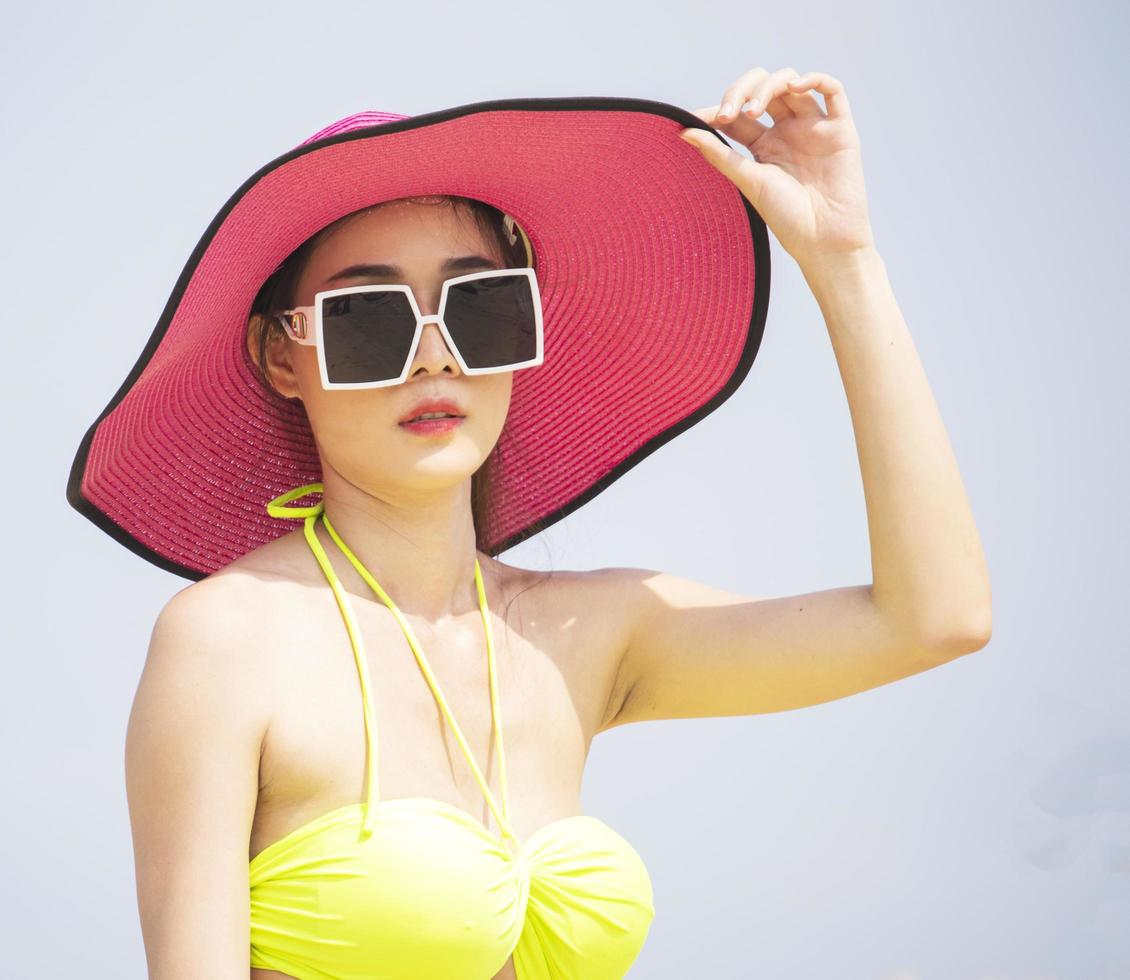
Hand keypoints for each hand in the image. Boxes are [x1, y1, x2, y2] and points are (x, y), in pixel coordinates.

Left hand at [681, 67, 875, 268]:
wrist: (824, 239)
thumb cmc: (786, 217)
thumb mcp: (748, 181)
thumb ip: (719, 154)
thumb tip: (683, 131)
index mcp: (763, 145)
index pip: (737, 114)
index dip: (718, 109)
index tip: (698, 119)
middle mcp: (787, 132)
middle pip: (763, 89)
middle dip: (742, 92)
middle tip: (728, 114)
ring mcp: (813, 128)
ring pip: (791, 83)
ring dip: (769, 87)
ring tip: (754, 110)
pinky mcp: (840, 129)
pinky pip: (833, 89)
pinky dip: (815, 78)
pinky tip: (795, 86)